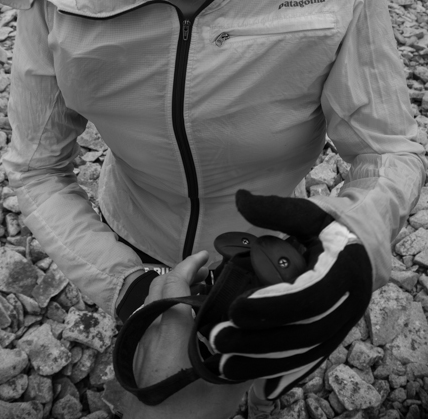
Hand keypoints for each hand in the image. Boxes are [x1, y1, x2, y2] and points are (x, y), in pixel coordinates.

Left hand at [121, 251, 249, 418]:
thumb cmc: (189, 411)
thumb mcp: (227, 384)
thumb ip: (244, 358)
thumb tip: (263, 342)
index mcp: (171, 326)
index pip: (175, 279)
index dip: (190, 263)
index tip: (206, 255)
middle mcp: (152, 328)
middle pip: (160, 286)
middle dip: (182, 273)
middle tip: (204, 272)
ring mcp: (142, 342)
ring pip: (152, 303)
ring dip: (173, 292)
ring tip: (196, 294)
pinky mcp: (138, 357)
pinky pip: (149, 320)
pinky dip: (165, 310)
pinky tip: (182, 324)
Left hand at [209, 190, 372, 399]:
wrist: (364, 245)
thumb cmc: (331, 226)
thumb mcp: (307, 211)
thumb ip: (274, 208)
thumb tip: (240, 198)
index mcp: (342, 271)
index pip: (306, 297)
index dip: (271, 307)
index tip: (234, 310)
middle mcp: (348, 304)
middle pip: (302, 334)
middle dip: (258, 341)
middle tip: (218, 340)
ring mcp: (343, 325)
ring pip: (304, 354)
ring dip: (264, 364)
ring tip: (224, 365)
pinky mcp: (334, 337)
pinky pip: (309, 360)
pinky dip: (284, 374)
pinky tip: (256, 384)